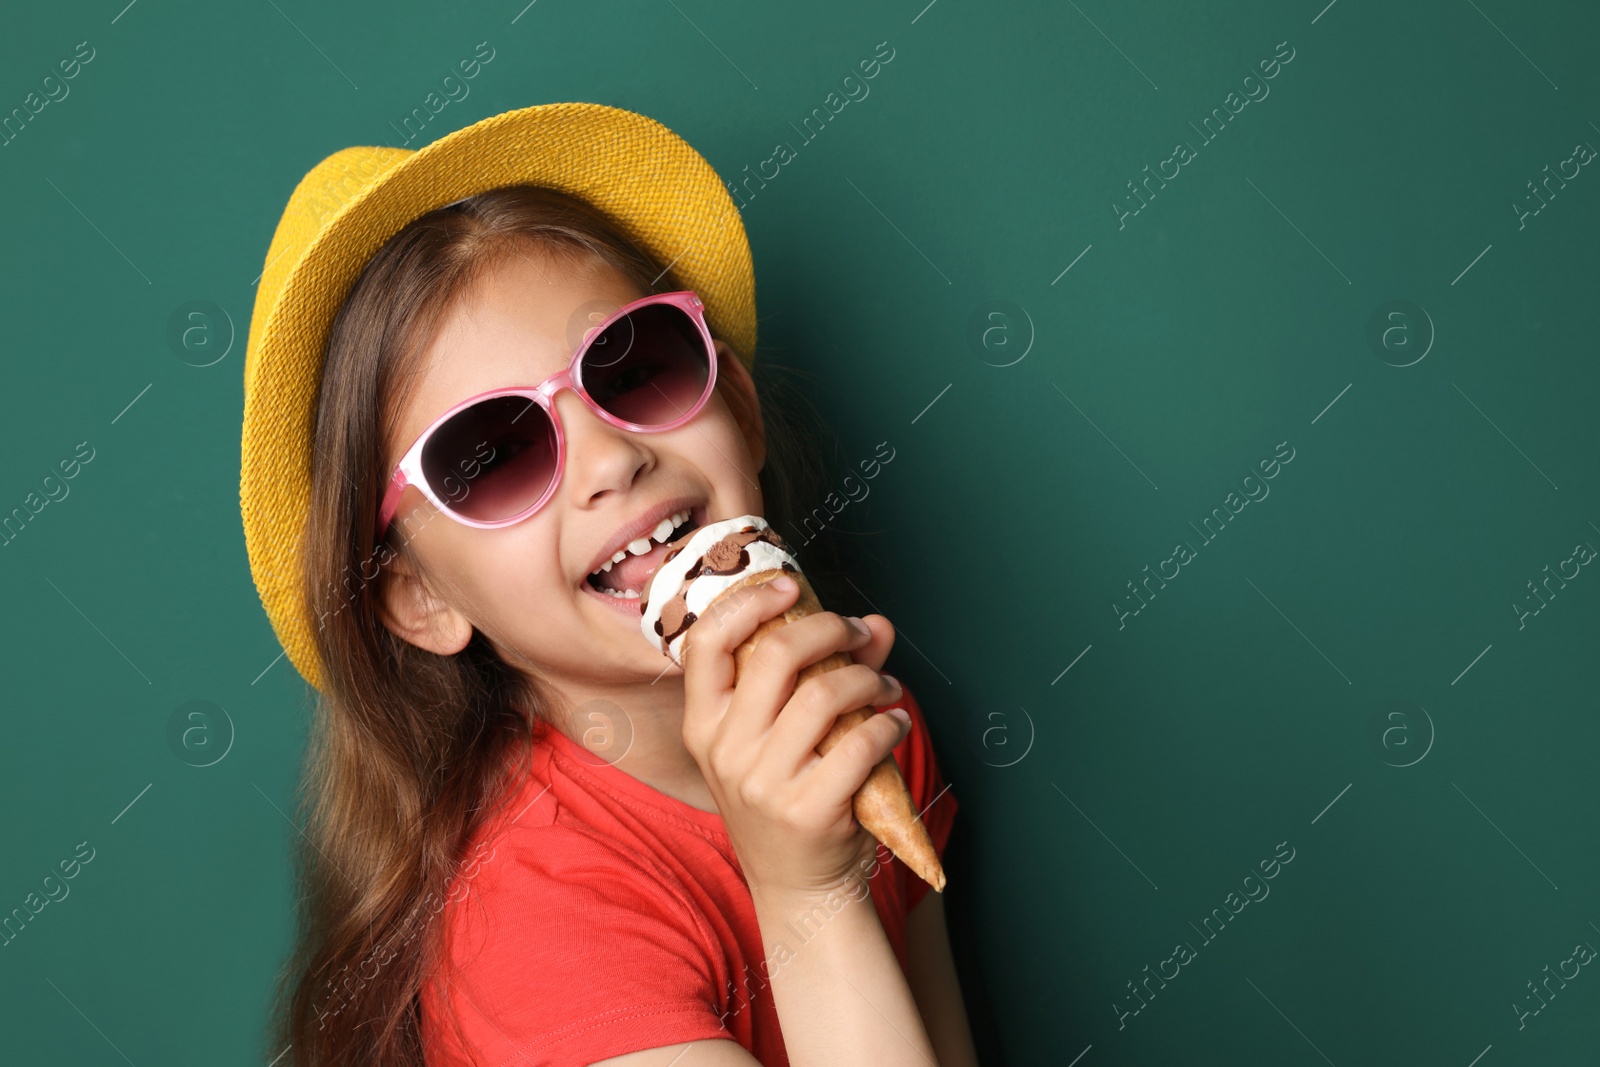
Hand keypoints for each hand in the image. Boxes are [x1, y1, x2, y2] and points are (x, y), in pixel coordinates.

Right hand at [680, 575, 909, 901]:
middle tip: (860, 634)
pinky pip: (859, 744)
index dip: (748, 603)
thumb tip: (877, 625)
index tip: (789, 587)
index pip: (706, 643)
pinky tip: (895, 723)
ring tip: (886, 687)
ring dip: (869, 679)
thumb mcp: (782, 738)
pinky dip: (888, 724)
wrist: (797, 887)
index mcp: (703, 725)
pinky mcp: (807, 811)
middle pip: (776, 654)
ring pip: (824, 695)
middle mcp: (725, 751)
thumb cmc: (787, 798)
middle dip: (830, 629)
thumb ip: (823, 673)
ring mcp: (763, 784)